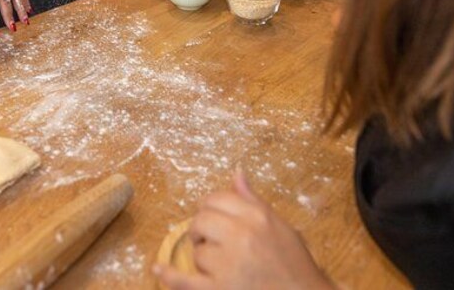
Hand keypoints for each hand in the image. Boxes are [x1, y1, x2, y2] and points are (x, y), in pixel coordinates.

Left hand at [155, 169, 334, 289]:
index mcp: (257, 217)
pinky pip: (185, 281)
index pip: (218, 198)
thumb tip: (236, 173)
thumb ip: (254, 201)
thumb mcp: (281, 227)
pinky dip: (169, 275)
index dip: (212, 207)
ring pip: (198, 252)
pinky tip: (158, 268)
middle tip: (214, 242)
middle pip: (202, 220)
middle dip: (203, 230)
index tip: (214, 216)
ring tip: (226, 268)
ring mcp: (228, 265)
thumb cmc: (295, 266)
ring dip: (205, 259)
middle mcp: (241, 236)